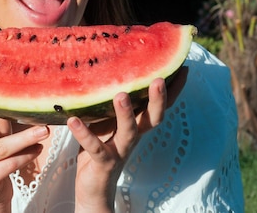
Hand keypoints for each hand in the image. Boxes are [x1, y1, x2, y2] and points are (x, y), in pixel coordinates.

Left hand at [68, 67, 187, 211]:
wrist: (94, 189)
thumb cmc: (102, 147)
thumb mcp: (108, 122)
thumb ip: (111, 103)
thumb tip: (107, 72)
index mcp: (138, 126)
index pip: (160, 107)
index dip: (173, 91)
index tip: (184, 68)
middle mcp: (134, 137)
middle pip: (153, 118)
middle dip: (158, 100)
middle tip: (159, 80)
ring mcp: (120, 150)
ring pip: (129, 132)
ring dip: (126, 114)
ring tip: (121, 95)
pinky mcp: (103, 162)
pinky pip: (95, 147)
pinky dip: (84, 134)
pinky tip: (73, 121)